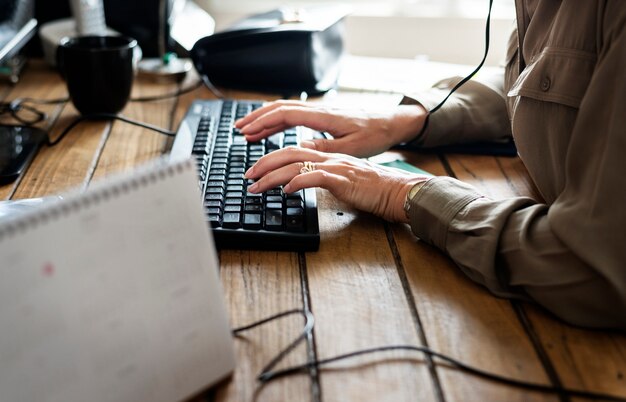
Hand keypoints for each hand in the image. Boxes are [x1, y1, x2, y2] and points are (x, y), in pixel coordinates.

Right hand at [234, 100, 427, 157]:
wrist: (390, 123)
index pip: (286, 114)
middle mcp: (319, 110)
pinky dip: (277, 121)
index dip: (264, 122)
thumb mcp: (350, 148)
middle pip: (280, 108)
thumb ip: (324, 148)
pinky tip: (269, 130)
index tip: (247, 131)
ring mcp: (320, 112)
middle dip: (257, 117)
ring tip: (247, 130)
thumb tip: (298, 149)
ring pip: (285, 110)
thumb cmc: (374, 135)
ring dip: (265, 118)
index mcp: (324, 116)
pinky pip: (294, 115)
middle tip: (238, 129)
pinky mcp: (322, 116)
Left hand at [245, 147, 430, 222]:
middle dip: (263, 163)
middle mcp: (330, 157)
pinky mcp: (343, 180)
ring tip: (257, 186)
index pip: (293, 150)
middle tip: (247, 177)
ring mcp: (336, 167)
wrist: (397, 191)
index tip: (255, 170)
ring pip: (297, 164)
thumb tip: (300, 179)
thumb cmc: (373, 189)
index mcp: (329, 156)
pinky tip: (286, 189)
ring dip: (272, 175)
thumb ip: (323, 175)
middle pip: (289, 153)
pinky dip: (298, 181)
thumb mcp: (343, 179)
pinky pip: (316, 176)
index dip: (271, 158)